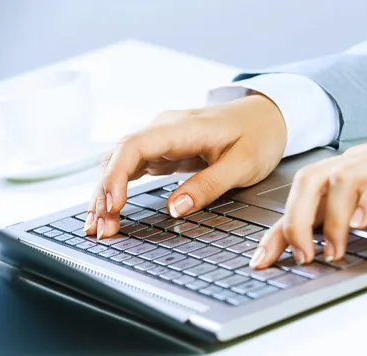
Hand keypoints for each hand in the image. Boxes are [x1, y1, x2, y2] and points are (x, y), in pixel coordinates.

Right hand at [84, 95, 286, 238]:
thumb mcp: (243, 164)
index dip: (117, 176)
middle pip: (118, 156)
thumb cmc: (258, 136)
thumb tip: (175, 208)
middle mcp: (164, 129)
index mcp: (182, 128)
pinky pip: (131, 167)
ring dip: (106, 192)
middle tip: (102, 229)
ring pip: (120, 162)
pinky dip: (118, 188)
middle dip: (104, 192)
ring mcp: (161, 139)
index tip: (114, 206)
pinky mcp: (163, 150)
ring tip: (99, 226)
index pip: (134, 146)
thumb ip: (209, 185)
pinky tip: (110, 208)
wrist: (267, 115)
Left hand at [250, 106, 366, 268]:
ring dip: (331, 221)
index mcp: (348, 171)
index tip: (261, 260)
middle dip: (294, 222)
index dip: (277, 230)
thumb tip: (323, 240)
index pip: (301, 198)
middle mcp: (358, 162)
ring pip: (339, 181)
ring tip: (333, 253)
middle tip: (301, 257)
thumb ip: (354, 210)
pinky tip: (363, 223)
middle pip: (308, 182)